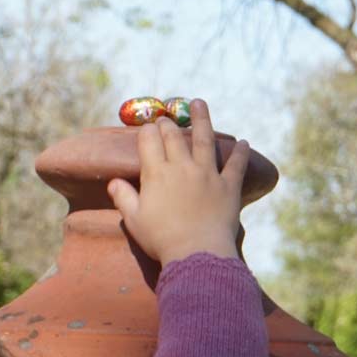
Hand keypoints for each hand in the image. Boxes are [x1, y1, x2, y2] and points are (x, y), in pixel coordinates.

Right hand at [107, 98, 248, 263]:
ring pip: (205, 139)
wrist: (197, 252)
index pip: (149, 141)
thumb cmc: (161, 239)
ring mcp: (207, 174)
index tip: (147, 129)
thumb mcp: (134, 220)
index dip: (147, 132)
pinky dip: (240, 153)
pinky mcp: (229, 186)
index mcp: (156, 173)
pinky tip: (243, 143)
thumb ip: (123, 197)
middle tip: (167, 119)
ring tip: (200, 103)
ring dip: (202, 119)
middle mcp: (182, 167)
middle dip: (168, 124)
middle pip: (173, 136)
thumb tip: (114, 181)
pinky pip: (236, 165)